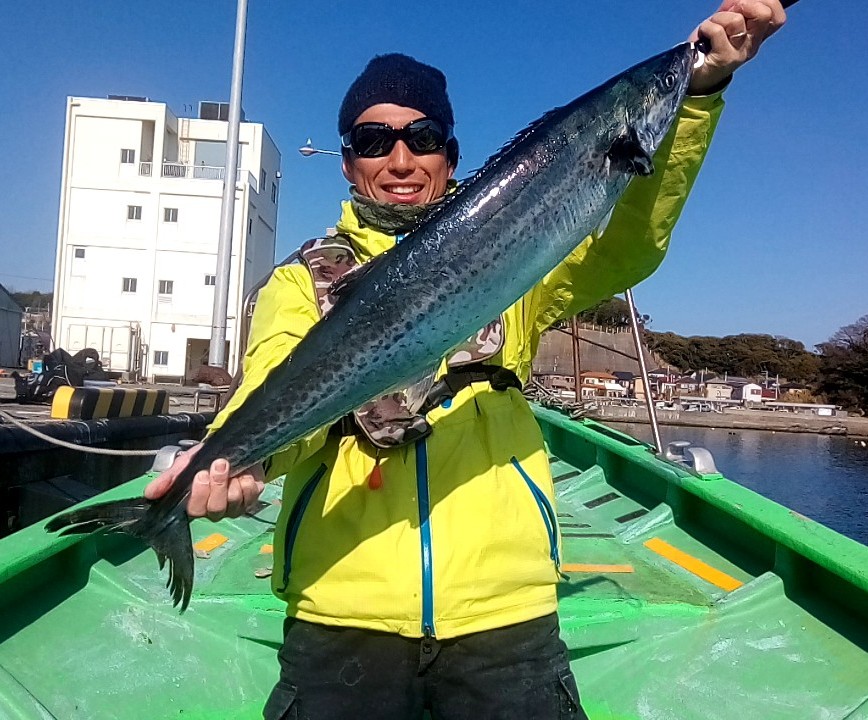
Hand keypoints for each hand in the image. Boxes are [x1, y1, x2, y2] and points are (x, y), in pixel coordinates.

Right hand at [144, 444, 265, 520]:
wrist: (231, 446)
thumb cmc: (206, 458)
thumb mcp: (185, 464)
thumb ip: (168, 478)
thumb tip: (148, 493)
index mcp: (196, 504)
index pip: (194, 511)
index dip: (199, 495)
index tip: (200, 474)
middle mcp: (215, 510)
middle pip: (215, 509)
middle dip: (217, 486)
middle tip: (218, 464)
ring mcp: (235, 506)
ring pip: (233, 503)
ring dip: (231, 481)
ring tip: (228, 465)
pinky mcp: (252, 498)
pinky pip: (251, 495)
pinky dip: (247, 481)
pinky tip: (243, 473)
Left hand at [688, 0, 786, 94]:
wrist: (696, 75)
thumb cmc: (710, 45)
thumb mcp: (727, 22)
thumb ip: (736, 8)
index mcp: (757, 35)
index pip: (778, 17)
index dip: (765, 3)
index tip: (744, 6)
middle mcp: (752, 45)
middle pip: (765, 14)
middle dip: (745, 4)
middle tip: (730, 13)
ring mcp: (740, 53)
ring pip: (736, 20)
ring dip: (719, 17)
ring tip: (712, 27)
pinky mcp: (724, 59)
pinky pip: (717, 31)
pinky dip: (707, 27)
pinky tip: (703, 34)